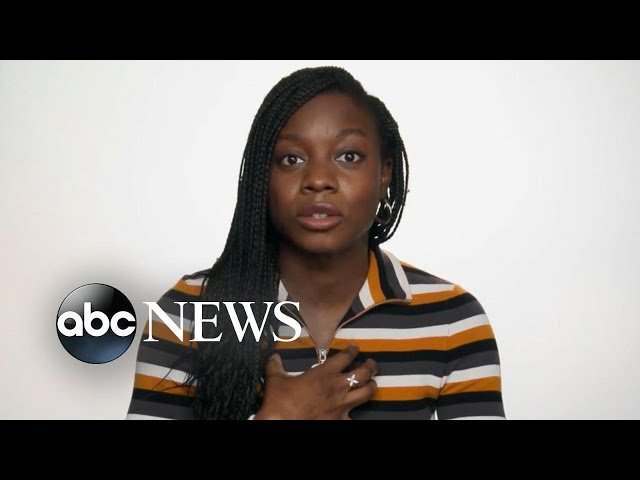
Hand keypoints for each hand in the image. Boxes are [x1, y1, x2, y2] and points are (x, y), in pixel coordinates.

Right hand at [254, 345, 376, 419]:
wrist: (281, 424)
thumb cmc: (280, 402)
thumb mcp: (276, 381)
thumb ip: (275, 366)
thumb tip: (273, 356)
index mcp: (324, 374)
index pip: (344, 357)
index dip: (352, 351)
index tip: (355, 348)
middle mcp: (337, 387)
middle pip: (363, 373)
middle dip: (370, 367)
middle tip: (373, 364)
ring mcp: (342, 406)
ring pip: (366, 393)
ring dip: (371, 386)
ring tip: (373, 383)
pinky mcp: (341, 421)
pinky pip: (354, 417)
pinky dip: (356, 414)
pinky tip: (357, 413)